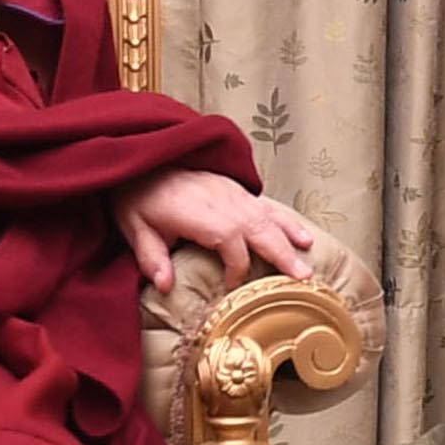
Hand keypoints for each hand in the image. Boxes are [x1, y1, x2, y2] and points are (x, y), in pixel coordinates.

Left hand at [119, 166, 319, 294]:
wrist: (141, 156)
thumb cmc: (138, 196)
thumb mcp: (136, 228)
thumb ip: (152, 258)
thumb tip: (165, 287)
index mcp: (200, 213)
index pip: (231, 244)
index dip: (237, 269)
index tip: (232, 288)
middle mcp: (222, 201)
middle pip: (260, 229)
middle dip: (282, 254)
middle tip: (303, 278)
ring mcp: (232, 192)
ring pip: (269, 216)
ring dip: (291, 237)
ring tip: (309, 257)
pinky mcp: (235, 188)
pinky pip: (267, 205)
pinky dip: (286, 220)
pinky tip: (302, 234)